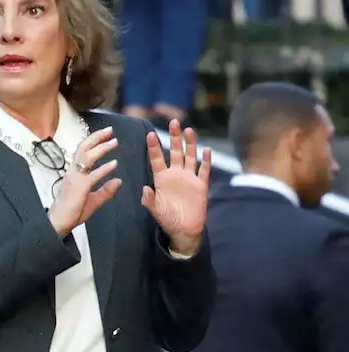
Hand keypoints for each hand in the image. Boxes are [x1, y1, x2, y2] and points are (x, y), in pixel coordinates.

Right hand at [47, 127, 122, 236]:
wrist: (60, 222)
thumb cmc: (73, 211)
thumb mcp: (94, 199)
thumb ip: (106, 190)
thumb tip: (118, 181)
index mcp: (74, 172)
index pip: (83, 151)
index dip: (94, 141)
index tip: (106, 134)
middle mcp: (73, 172)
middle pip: (83, 148)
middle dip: (97, 137)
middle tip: (110, 131)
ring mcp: (75, 178)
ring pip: (87, 157)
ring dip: (101, 148)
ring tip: (114, 142)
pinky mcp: (79, 187)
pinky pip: (93, 175)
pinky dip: (104, 169)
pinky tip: (114, 164)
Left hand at [142, 119, 210, 254]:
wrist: (184, 229)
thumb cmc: (167, 219)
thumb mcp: (156, 210)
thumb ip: (150, 200)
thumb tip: (144, 189)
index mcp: (162, 178)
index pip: (157, 158)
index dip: (154, 146)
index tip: (150, 133)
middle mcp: (175, 174)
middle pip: (175, 152)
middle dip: (174, 137)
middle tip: (174, 122)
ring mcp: (189, 178)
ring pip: (190, 157)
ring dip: (190, 144)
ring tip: (188, 130)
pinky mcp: (201, 185)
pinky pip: (204, 170)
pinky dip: (206, 161)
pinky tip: (207, 150)